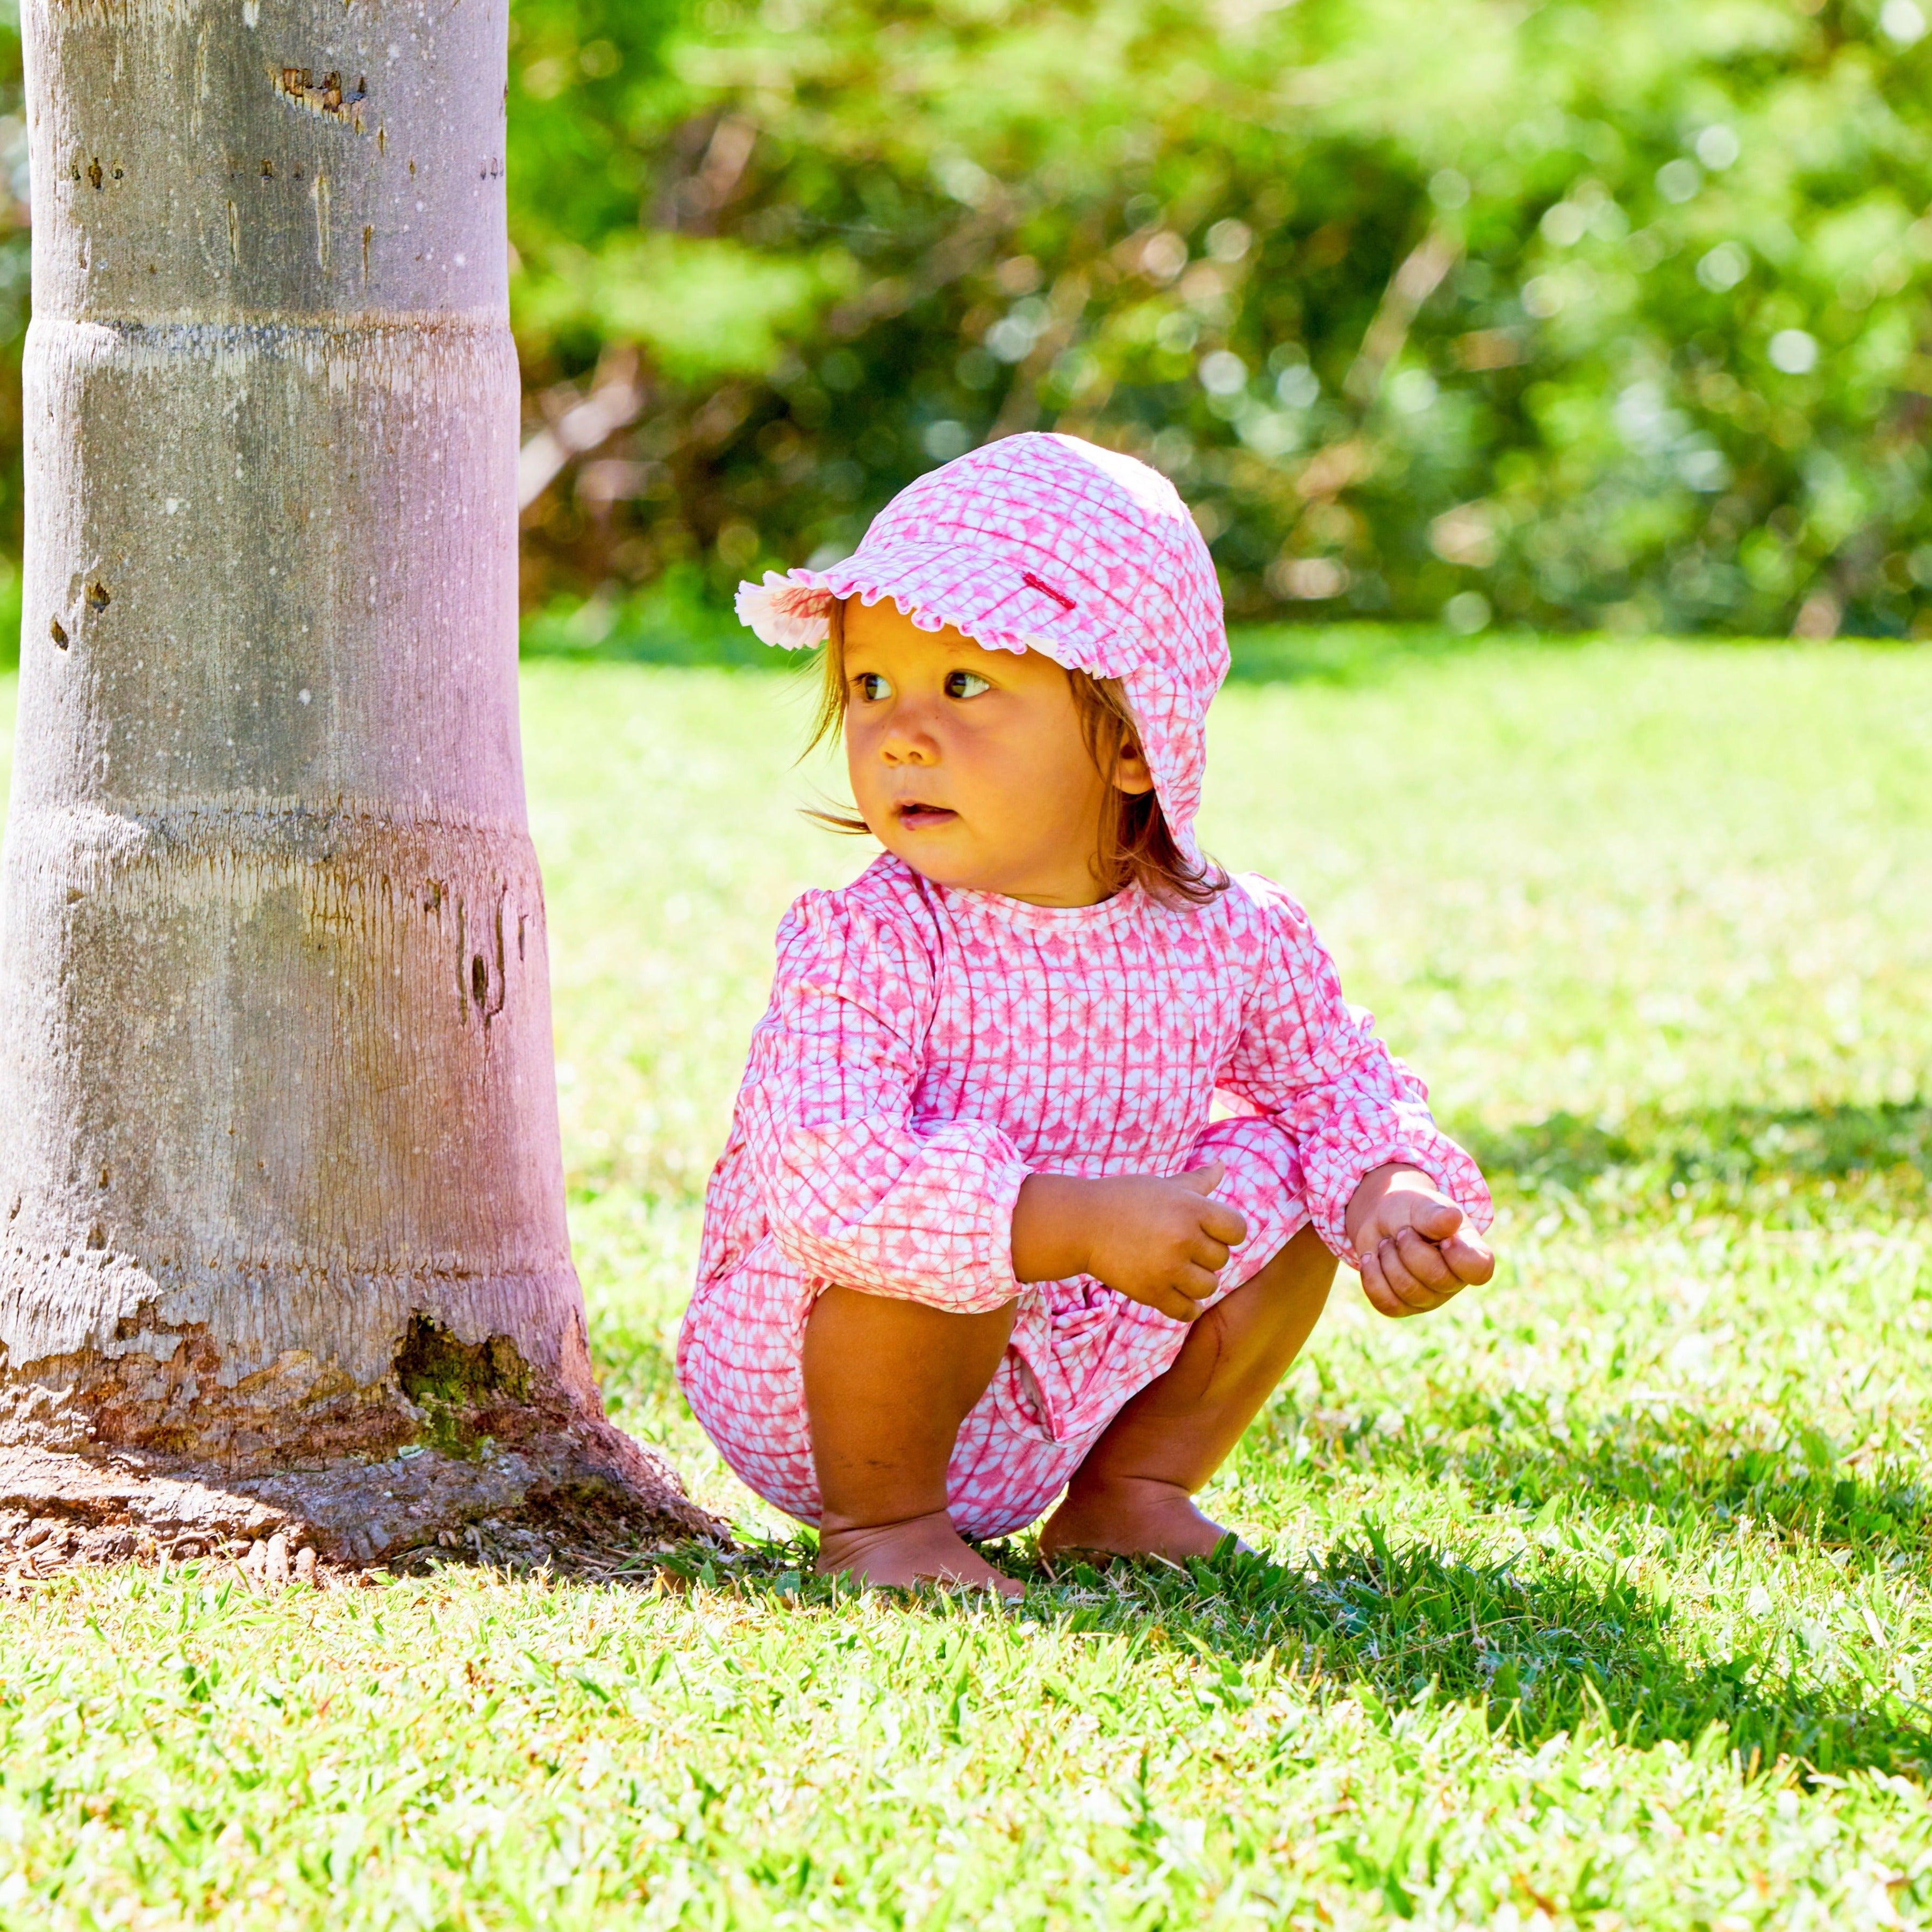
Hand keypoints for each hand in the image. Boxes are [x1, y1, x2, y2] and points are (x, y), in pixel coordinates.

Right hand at [1012, 1163, 1248, 1322]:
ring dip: (1197, 1281)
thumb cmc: (1125, 1199)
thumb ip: (1198, 1181)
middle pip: (1221, 1259)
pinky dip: (1186, 1306)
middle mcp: (1183, 1239)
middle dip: (1205, 1255)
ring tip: (1179, 1270)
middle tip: (1183, 1247)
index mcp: (1191, 1208)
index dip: (1227, 1232)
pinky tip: (1177, 1294)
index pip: (1238, 1230)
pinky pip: (1187, 1311)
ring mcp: (1168, 1269)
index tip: (1209, 1231)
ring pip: (1209, 1287)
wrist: (1082, 1224)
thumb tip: (1222, 1165)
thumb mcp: (1164, 1185)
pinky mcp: (1152, 1293)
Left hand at [1344, 1164, 1493, 1318]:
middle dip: (1410, 1248)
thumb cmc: (1411, 1211)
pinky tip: (1370, 1258)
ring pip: (1408, 1291)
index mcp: (1470, 1253)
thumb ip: (1436, 1214)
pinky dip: (1372, 1277)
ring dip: (1389, 1259)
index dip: (1459, 1256)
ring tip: (1388, 1242)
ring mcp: (1429, 1298)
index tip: (1444, 1237)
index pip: (1479, 1269)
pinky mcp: (1402, 1307)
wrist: (1381, 1220)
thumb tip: (1452, 1219)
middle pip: (1436, 1279)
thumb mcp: (1422, 1204)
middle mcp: (1454, 1281)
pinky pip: (1387, 1303)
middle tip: (1402, 1230)